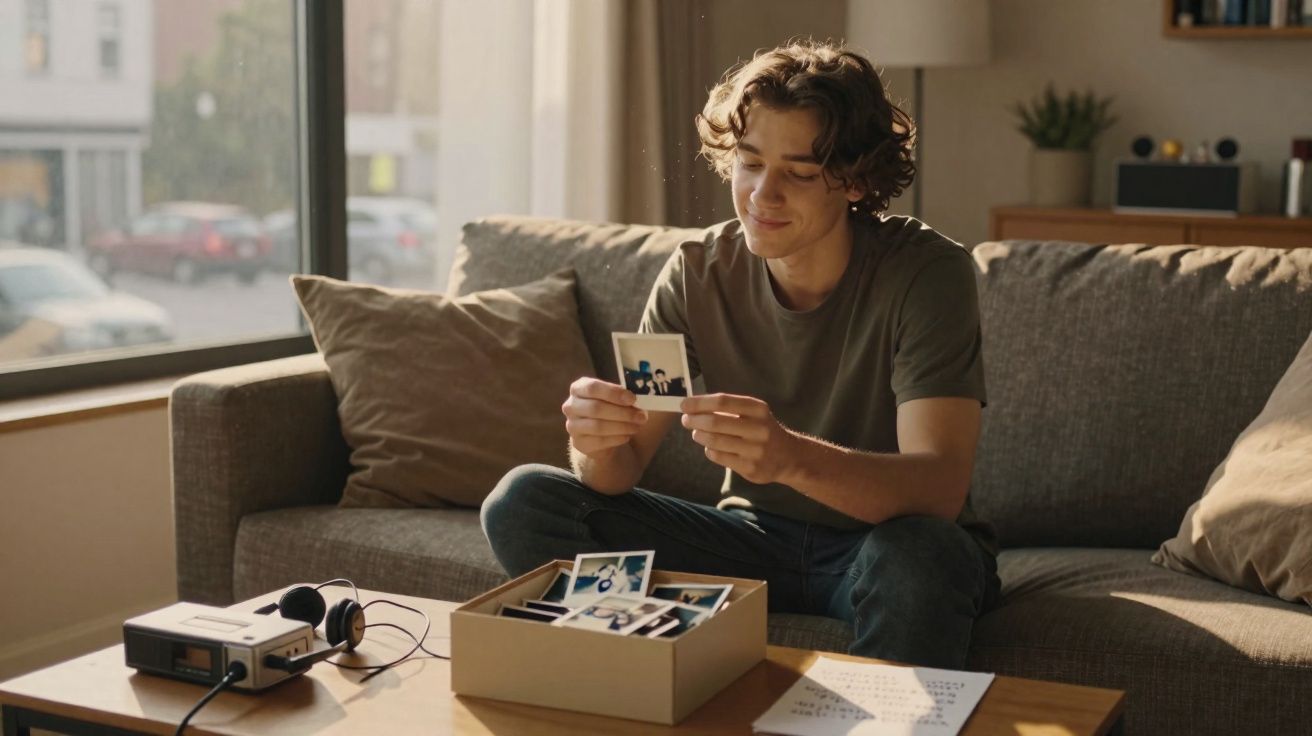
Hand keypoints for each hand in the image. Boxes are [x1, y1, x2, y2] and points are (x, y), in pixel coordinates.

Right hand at [562, 377, 647, 457]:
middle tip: (641, 416)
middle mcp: (571, 406)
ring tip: (637, 426)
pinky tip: (627, 436)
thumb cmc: (610, 408)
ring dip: (622, 426)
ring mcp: (572, 426)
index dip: (613, 393)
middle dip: (622, 413)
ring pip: (598, 426)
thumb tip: (642, 395)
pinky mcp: (578, 443)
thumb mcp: (615, 397)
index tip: (633, 398)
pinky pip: (599, 441)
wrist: (599, 434)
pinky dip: (616, 438)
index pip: (592, 387)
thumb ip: (624, 394)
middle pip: (596, 408)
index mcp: (579, 388)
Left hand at [680, 394, 799, 484]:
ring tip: (696, 433)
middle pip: (715, 422)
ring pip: (714, 441)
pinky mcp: (750, 468)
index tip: (684, 404)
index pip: (723, 401)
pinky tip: (710, 447)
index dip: (700, 403)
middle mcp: (759, 428)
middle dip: (695, 420)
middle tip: (686, 420)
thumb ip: (728, 408)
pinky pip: (719, 457)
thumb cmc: (762, 429)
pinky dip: (709, 450)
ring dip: (699, 435)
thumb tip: (693, 405)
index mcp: (758, 409)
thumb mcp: (753, 412)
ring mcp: (755, 450)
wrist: (789, 456)